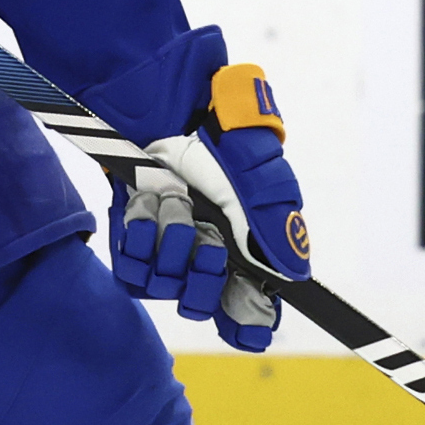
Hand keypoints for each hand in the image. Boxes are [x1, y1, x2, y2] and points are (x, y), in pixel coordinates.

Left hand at [88, 40, 311, 353]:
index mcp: (247, 236)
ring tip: (169, 203)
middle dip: (205, 279)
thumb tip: (295, 274)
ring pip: (167, 290)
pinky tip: (141, 207)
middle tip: (207, 242)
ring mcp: (167, 245)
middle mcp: (209, 246)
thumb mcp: (256, 164)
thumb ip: (276, 218)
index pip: (253, 300)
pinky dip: (136, 243)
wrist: (151, 93)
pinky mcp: (130, 238)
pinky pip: (131, 273)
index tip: (246, 331)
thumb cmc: (211, 121)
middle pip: (207, 305)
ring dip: (169, 248)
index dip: (251, 321)